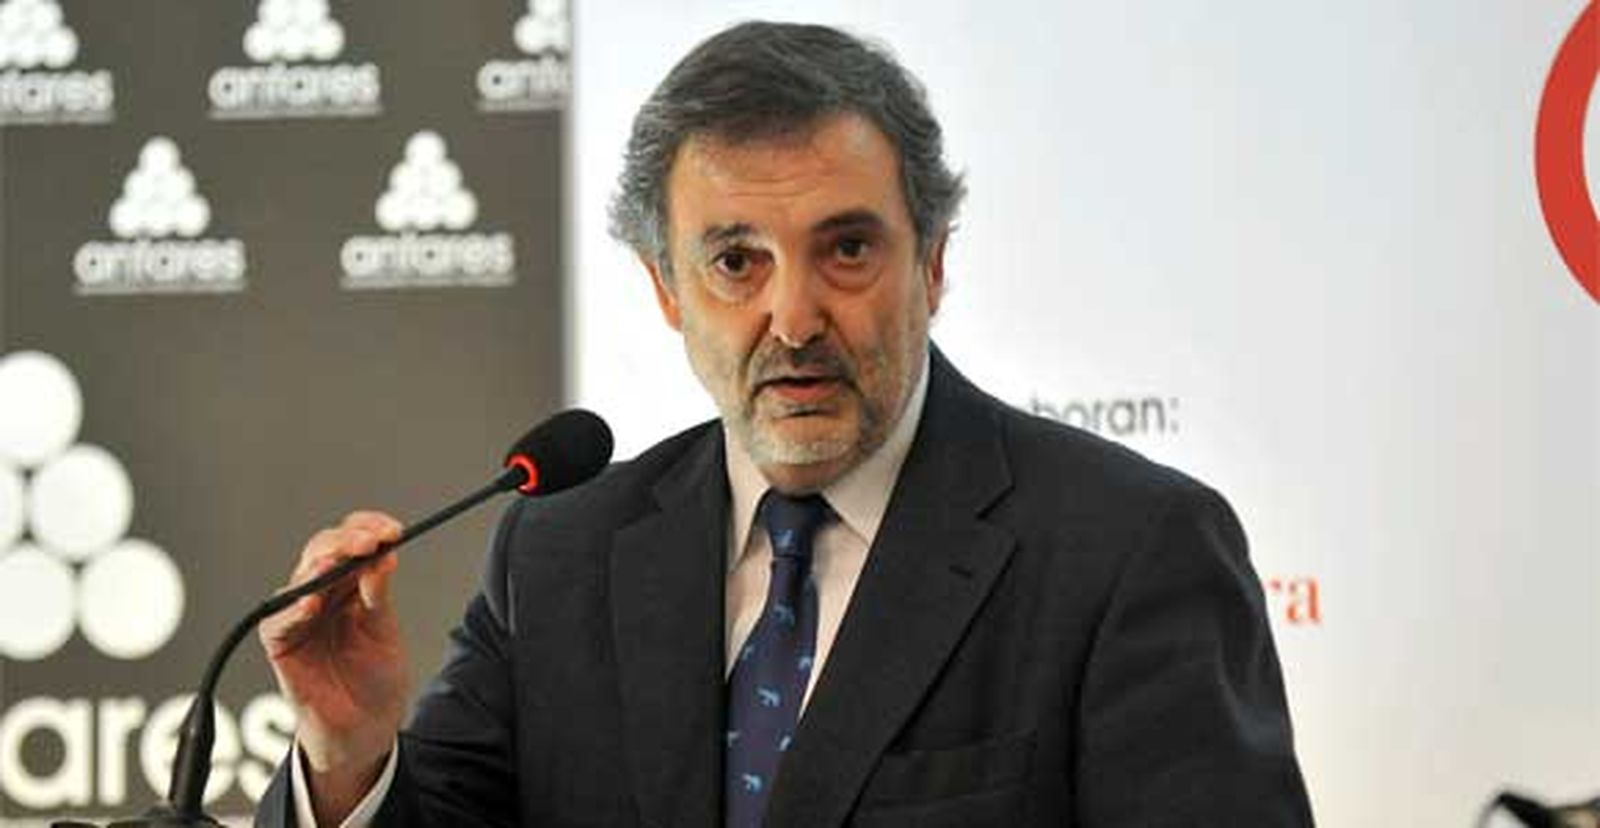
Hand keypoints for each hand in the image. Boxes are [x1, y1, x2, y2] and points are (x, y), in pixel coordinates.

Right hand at [259, 510, 408, 820]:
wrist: (364, 730)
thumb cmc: (374, 681)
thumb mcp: (385, 631)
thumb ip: (379, 595)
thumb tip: (384, 555)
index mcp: (350, 586)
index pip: (352, 542)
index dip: (368, 529)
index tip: (393, 530)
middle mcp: (322, 594)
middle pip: (324, 550)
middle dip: (346, 541)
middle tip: (371, 542)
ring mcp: (299, 616)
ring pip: (301, 577)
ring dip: (321, 565)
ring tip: (341, 561)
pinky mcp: (281, 644)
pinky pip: (278, 620)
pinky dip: (293, 609)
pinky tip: (311, 600)